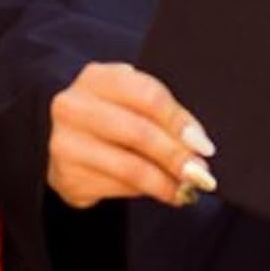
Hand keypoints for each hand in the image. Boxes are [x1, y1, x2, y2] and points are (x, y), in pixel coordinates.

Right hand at [47, 62, 216, 210]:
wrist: (70, 145)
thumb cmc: (111, 116)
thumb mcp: (128, 101)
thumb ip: (158, 112)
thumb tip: (197, 143)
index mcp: (97, 77)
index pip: (146, 94)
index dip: (178, 120)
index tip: (202, 143)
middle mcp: (75, 106)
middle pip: (138, 131)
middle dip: (175, 155)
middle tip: (201, 172)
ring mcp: (67, 142)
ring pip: (130, 166)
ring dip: (165, 181)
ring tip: (188, 188)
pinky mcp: (68, 175)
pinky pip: (118, 187)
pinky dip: (149, 193)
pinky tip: (167, 193)